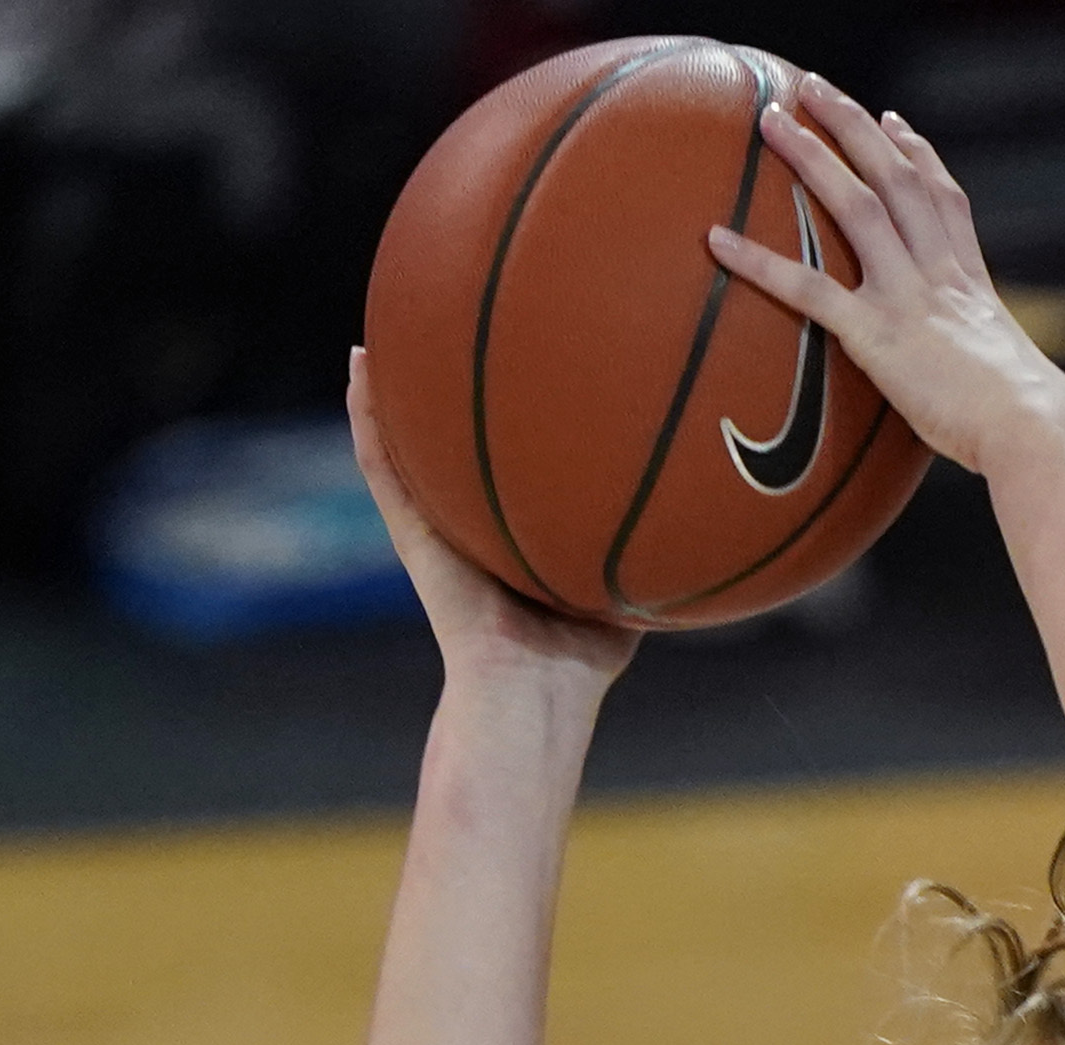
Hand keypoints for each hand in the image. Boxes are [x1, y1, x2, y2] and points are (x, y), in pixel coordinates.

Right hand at [350, 349, 639, 691]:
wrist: (532, 693)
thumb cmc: (581, 661)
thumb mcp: (624, 590)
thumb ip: (652, 548)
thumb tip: (704, 507)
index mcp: (510, 535)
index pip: (503, 467)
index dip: (503, 418)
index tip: (510, 359)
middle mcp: (468, 526)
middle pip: (448, 450)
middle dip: (441, 395)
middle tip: (435, 329)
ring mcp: (435, 528)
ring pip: (402, 448)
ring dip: (387, 390)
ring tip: (377, 333)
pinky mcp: (412, 537)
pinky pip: (384, 470)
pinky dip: (367, 419)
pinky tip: (360, 367)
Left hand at [709, 76, 1064, 483]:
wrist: (1029, 426)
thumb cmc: (1026, 425)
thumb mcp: (1012, 379)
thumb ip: (986, 370)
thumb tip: (979, 397)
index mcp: (971, 283)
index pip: (942, 199)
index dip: (918, 154)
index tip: (894, 122)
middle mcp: (939, 274)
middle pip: (895, 178)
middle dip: (852, 126)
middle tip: (812, 88)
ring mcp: (908, 296)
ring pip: (856, 205)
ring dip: (811, 156)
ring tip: (770, 120)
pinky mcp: (877, 334)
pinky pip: (808, 290)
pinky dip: (759, 262)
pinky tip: (718, 240)